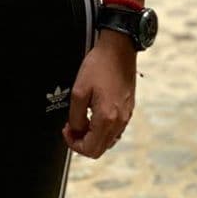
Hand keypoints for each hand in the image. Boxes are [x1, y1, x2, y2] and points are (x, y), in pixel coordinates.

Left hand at [62, 31, 136, 158]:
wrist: (119, 48)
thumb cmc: (101, 64)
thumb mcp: (79, 91)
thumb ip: (75, 117)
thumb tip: (76, 130)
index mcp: (107, 118)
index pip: (90, 149)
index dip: (74, 144)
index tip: (67, 131)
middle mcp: (120, 120)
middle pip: (100, 149)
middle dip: (82, 142)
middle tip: (72, 128)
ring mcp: (127, 115)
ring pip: (108, 141)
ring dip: (93, 137)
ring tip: (83, 121)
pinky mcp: (129, 109)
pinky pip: (116, 130)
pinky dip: (103, 129)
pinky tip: (95, 116)